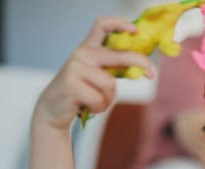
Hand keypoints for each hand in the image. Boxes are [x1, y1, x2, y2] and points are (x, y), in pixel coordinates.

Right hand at [33, 17, 154, 129]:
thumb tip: (143, 66)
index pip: (102, 25)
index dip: (120, 23)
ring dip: (109, 99)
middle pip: (118, 55)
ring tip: (97, 101)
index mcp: (88, 48)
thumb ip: (114, 67)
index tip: (135, 30)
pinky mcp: (71, 84)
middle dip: (139, 63)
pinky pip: (100, 99)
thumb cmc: (80, 91)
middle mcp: (81, 53)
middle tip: (152, 74)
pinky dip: (99, 107)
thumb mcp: (97, 75)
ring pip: (110, 84)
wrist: (52, 108)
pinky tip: (88, 106)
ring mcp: (75, 68)